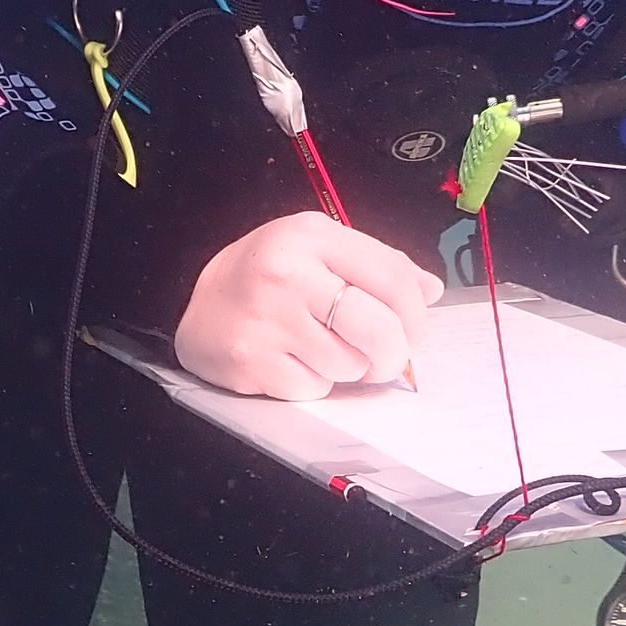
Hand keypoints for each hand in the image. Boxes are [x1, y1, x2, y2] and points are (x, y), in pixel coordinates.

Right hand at [174, 212, 443, 399]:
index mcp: (311, 237)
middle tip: (386, 359)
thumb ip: (376, 265)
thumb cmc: (267, 277)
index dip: (416, 314)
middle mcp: (287, 274)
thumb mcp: (317, 250)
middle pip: (378, 328)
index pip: (392, 277)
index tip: (415, 331)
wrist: (195, 303)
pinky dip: (314, 383)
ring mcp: (267, 321)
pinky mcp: (251, 362)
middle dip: (393, 354)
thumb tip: (430, 291)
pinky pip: (313, 388)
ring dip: (348, 368)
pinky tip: (294, 362)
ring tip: (323, 350)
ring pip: (348, 364)